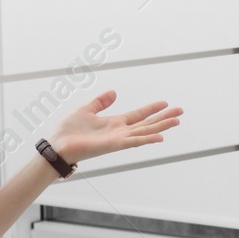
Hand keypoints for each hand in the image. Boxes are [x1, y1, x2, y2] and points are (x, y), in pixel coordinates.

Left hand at [50, 91, 181, 164]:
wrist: (58, 145)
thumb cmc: (69, 131)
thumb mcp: (86, 109)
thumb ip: (100, 102)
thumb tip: (114, 92)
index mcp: (114, 123)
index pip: (138, 115)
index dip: (151, 109)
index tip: (165, 103)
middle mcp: (120, 132)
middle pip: (147, 124)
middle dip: (163, 118)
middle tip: (180, 111)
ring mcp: (118, 140)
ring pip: (145, 132)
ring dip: (161, 127)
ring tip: (177, 121)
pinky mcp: (114, 145)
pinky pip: (134, 141)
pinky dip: (147, 139)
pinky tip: (160, 137)